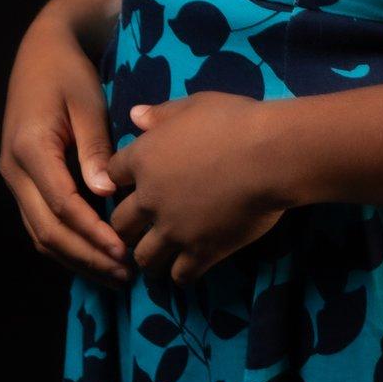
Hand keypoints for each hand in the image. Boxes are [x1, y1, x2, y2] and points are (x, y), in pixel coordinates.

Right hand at [0, 9, 132, 289]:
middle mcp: (14, 170)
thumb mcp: (87, 104)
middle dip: (86, 257)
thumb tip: (104, 194)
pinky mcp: (23, 182)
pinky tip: (95, 256)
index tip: (125, 251)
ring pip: (40, 234)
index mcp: (30, 149)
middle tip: (126, 275)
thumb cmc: (69, 73)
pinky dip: (66, 245)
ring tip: (115, 275)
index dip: (93, 234)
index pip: (62, 205)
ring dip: (76, 259)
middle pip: (47, 231)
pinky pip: (41, 224)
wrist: (42, 52)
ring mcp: (14, 179)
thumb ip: (95, 149)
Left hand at [107, 92, 290, 286]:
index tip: (132, 181)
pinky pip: (179, 276)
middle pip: (119, 224)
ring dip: (149, 256)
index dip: (120, 178)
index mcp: (144, 159)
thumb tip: (134, 115)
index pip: (112, 175)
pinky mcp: (201, 251)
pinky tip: (189, 267)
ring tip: (160, 255)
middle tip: (141, 226)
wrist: (270, 155)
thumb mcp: (195, 105)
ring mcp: (174, 230)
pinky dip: (181, 274)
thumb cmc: (234, 121)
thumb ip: (161, 114)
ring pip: (144, 257)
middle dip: (127, 226)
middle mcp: (150, 198)